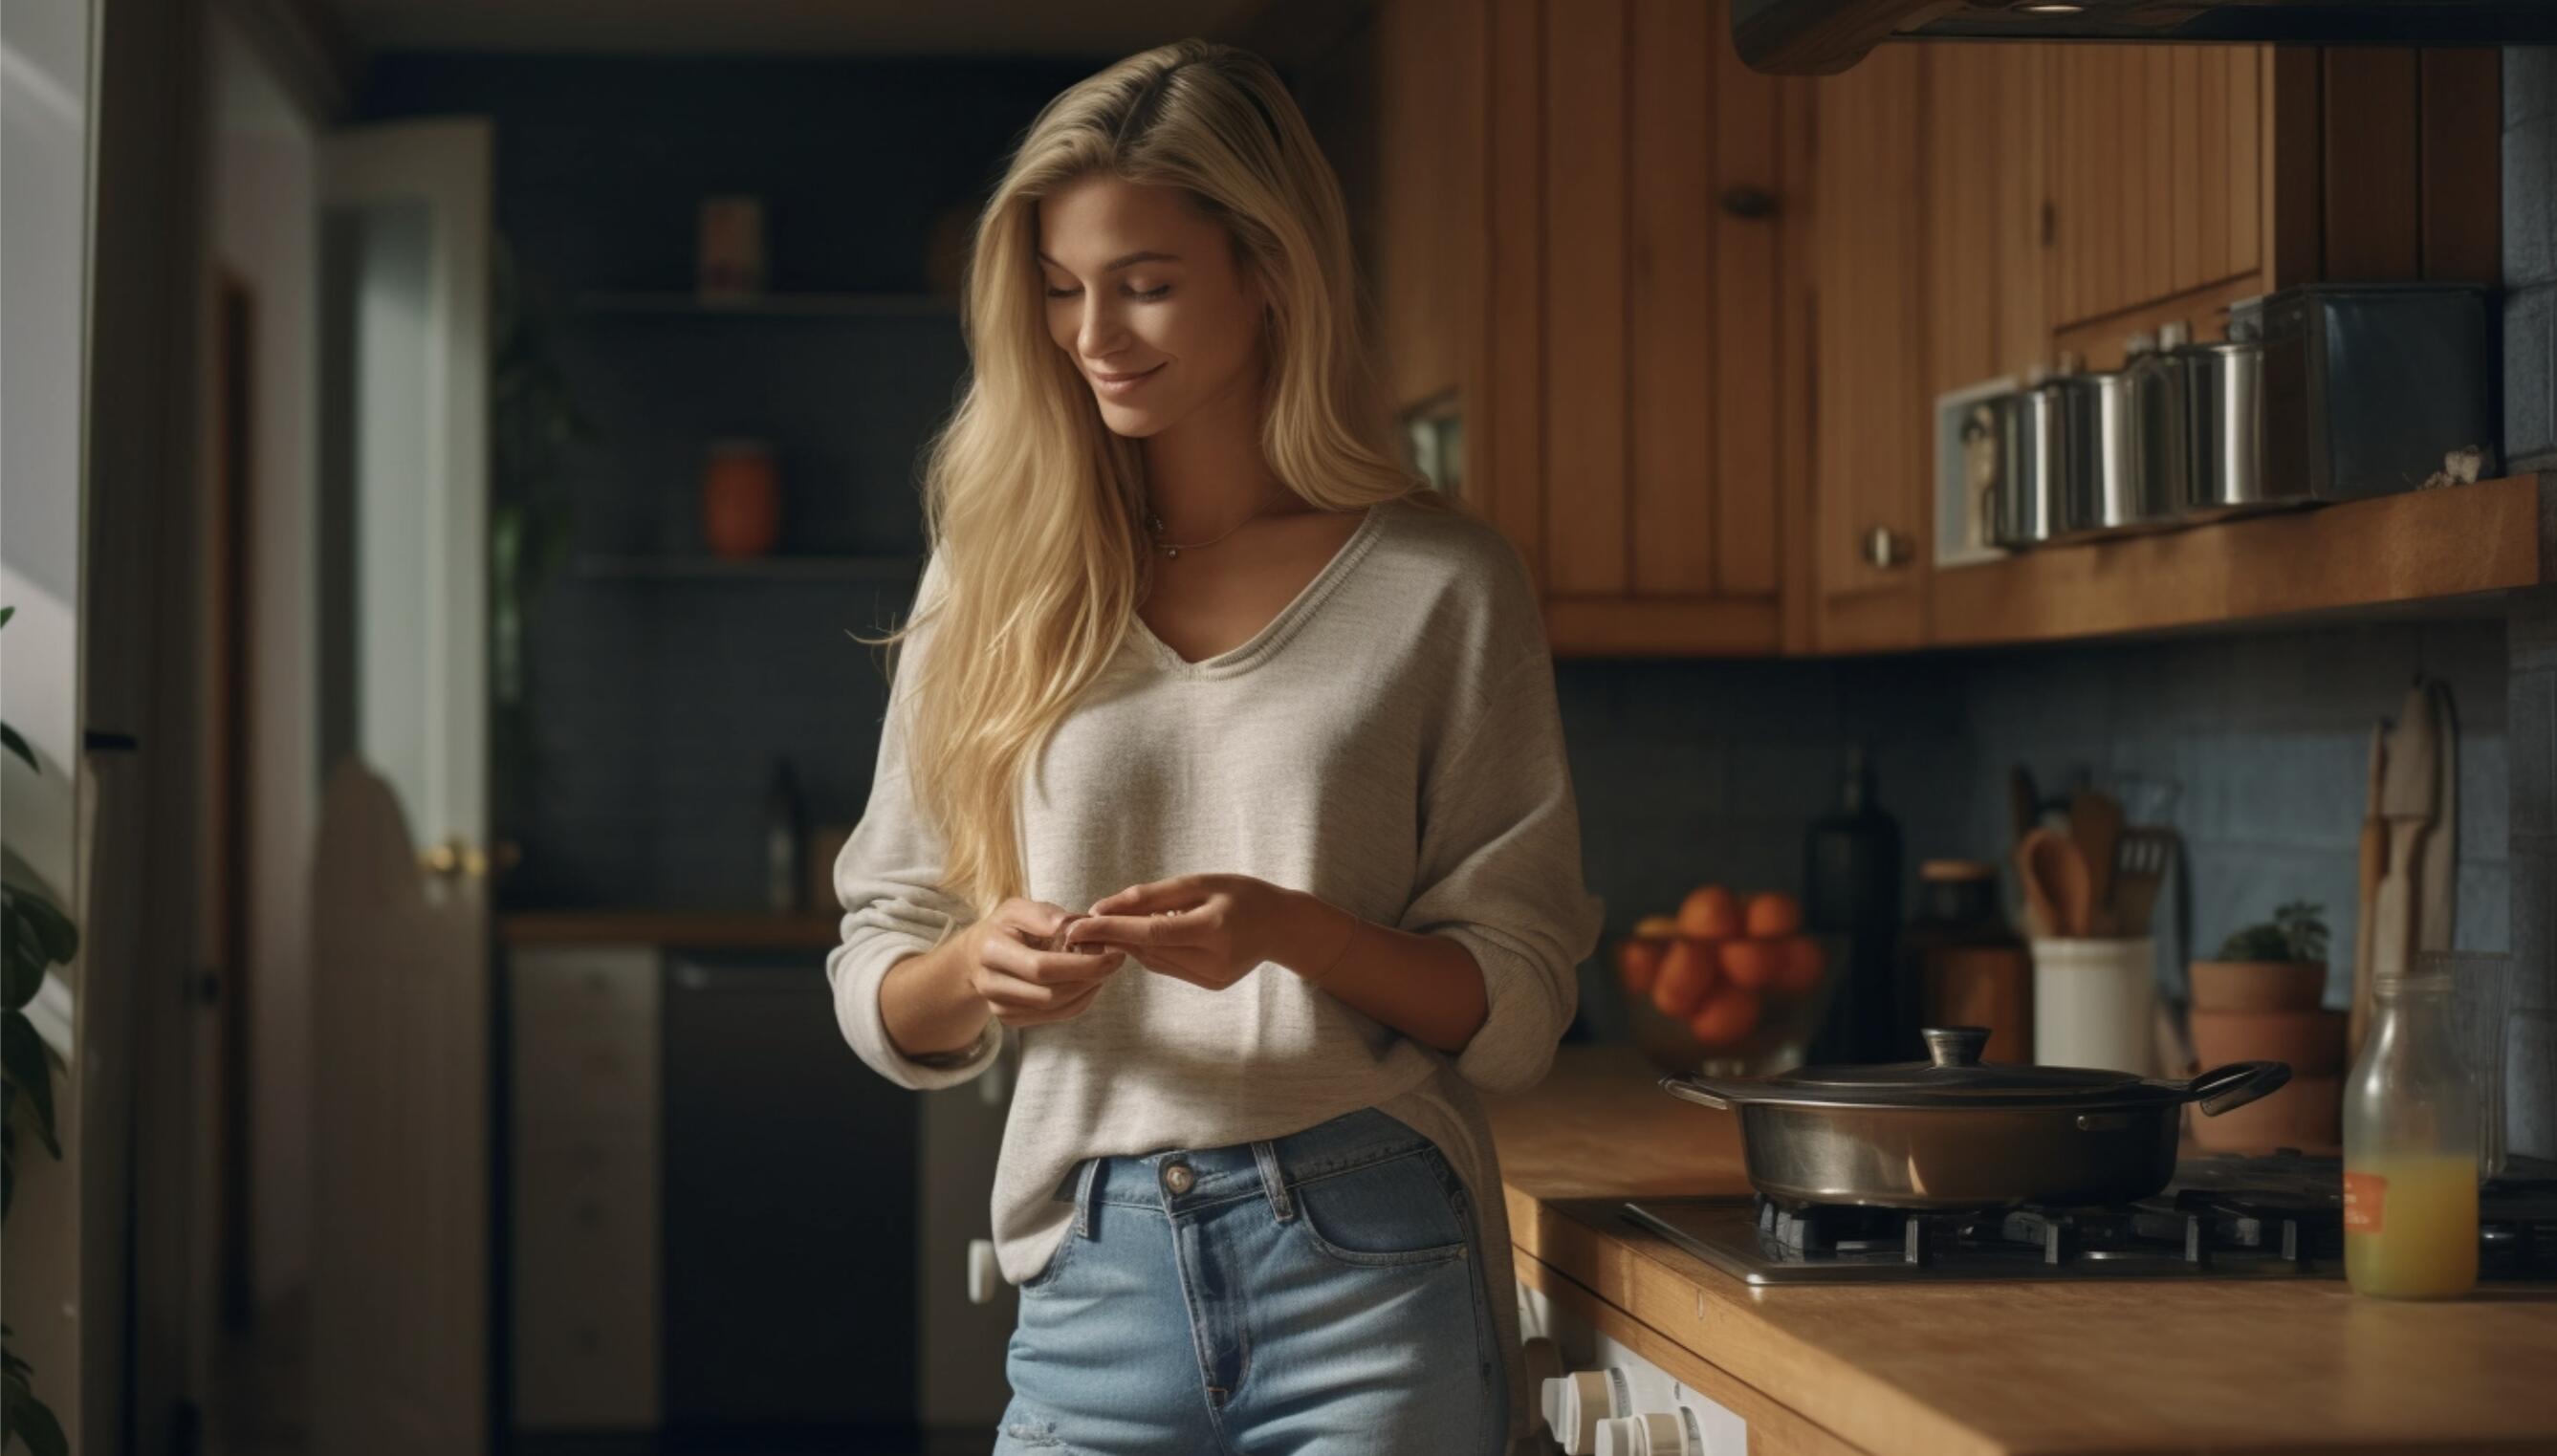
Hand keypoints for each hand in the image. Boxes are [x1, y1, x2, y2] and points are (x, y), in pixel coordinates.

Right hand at [963, 898, 1128, 1027]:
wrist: (975, 956)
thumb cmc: (1004, 927)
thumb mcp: (1016, 908)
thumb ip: (1043, 914)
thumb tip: (1073, 925)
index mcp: (991, 950)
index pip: (1042, 967)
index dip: (1081, 964)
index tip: (1113, 952)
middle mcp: (990, 985)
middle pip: (1051, 994)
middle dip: (1090, 978)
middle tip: (1115, 960)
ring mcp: (999, 1007)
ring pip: (1056, 1009)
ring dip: (1089, 990)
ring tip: (1105, 968)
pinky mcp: (1011, 1019)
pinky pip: (1056, 1016)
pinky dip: (1080, 1000)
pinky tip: (1090, 982)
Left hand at [1069, 873, 1337, 992]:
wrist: (1283, 926)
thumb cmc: (1242, 895)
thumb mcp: (1201, 883)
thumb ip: (1152, 896)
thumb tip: (1103, 908)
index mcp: (1215, 930)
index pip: (1152, 932)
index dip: (1113, 928)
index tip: (1080, 924)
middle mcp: (1214, 960)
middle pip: (1149, 950)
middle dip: (1113, 936)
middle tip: (1080, 924)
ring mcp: (1212, 978)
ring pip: (1154, 961)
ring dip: (1128, 943)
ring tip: (1107, 926)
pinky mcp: (1210, 984)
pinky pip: (1167, 966)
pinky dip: (1150, 950)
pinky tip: (1142, 936)